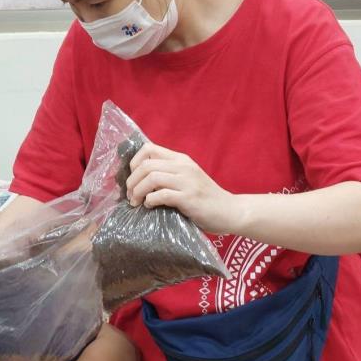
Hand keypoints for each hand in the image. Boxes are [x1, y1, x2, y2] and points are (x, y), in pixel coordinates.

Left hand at [126, 143, 240, 233]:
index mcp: (181, 159)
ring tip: (136, 202)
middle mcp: (183, 166)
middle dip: (132, 181)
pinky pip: (162, 194)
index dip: (134, 162)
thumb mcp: (186, 179)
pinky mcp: (189, 198)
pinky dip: (150, 200)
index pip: (148, 148)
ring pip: (151, 177)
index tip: (132, 179)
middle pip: (146, 165)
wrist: (231, 211)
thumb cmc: (205, 198)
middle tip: (130, 196)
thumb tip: (139, 180)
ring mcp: (187, 181)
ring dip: (138, 191)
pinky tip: (150, 206)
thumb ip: (168, 175)